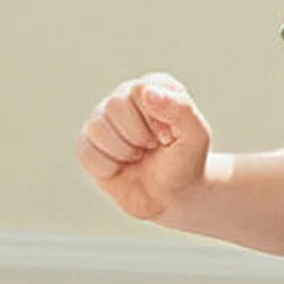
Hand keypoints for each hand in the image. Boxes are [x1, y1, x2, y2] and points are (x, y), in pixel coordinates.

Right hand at [76, 74, 212, 220]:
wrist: (171, 197)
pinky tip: (121, 166)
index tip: (168, 137)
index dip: (154, 120)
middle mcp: (123, 96)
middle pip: (115, 106)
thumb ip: (181, 109)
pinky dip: (108, 167)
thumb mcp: (196, 137)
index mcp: (152, 86)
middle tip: (152, 147)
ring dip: (123, 153)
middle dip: (138, 137)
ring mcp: (102, 119)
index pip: (140, 89)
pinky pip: (87, 152)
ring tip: (137, 156)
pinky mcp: (88, 143)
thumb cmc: (185, 163)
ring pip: (98, 129)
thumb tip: (148, 92)